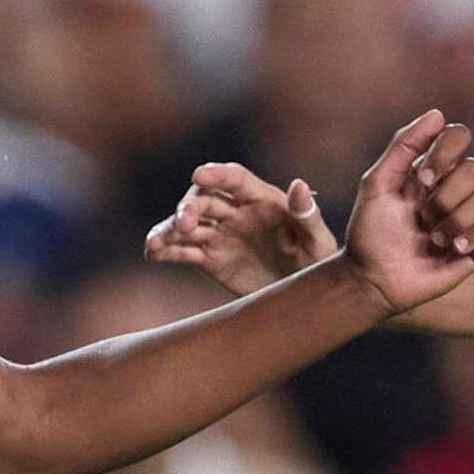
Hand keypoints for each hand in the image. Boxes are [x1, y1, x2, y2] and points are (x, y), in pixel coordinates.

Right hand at [146, 163, 331, 292]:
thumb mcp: (320, 243)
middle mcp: (237, 212)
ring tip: (154, 244)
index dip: (216, 174)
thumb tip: (299, 185)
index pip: (235, 179)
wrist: (306, 299)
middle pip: (204, 200)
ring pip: (187, 225)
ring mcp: (221, 234)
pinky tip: (153, 253)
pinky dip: (167, 250)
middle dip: (189, 208)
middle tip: (184, 225)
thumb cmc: (320, 266)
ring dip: (169, 229)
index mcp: (263, 200)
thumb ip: (309, 216)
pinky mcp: (210, 259)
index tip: (199, 174)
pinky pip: (184, 251)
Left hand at [351, 106, 473, 313]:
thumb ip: (402, 146)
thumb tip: (438, 113)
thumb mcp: (376, 184)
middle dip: (447, 196)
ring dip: (459, 219)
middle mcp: (455, 188)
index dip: (445, 153)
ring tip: (435, 240)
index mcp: (432, 170)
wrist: (373, 280)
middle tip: (422, 218)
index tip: (421, 180)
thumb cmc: (369, 233)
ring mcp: (470, 215)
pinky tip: (456, 249)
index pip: (458, 137)